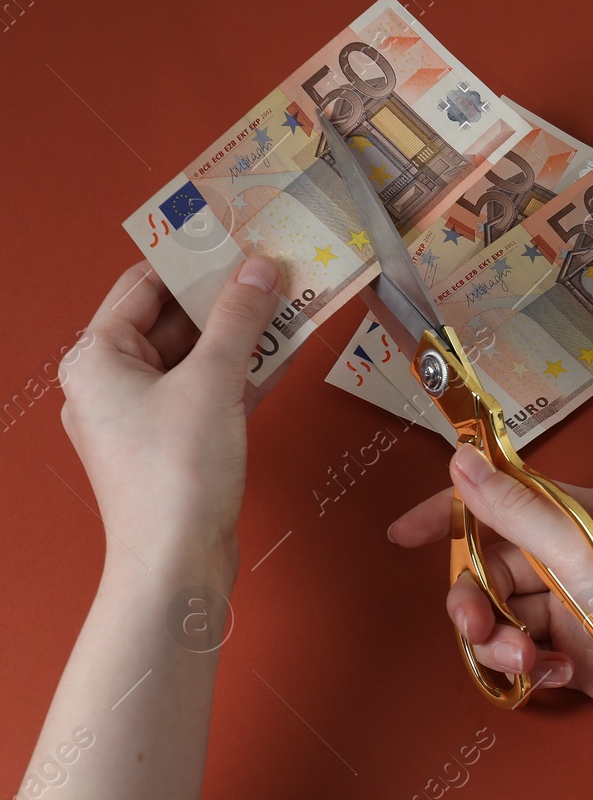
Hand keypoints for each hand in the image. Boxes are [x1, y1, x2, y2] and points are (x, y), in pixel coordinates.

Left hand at [62, 257, 285, 571]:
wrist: (177, 561)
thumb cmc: (174, 474)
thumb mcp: (213, 381)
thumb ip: (239, 318)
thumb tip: (258, 269)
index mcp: (97, 359)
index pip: (143, 286)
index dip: (192, 259)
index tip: (236, 238)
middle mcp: (110, 384)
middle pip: (171, 321)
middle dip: (225, 297)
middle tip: (272, 269)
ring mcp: (142, 417)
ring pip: (195, 357)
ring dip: (241, 334)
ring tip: (288, 303)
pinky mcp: (174, 444)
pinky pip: (208, 390)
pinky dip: (242, 371)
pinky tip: (283, 352)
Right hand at [388, 446, 592, 757]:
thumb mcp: (586, 559)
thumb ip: (519, 514)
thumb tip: (460, 461)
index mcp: (585, 517)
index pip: (503, 501)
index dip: (451, 515)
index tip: (400, 537)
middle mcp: (579, 557)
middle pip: (494, 567)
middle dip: (476, 601)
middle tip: (475, 632)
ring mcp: (580, 606)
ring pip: (506, 615)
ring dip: (503, 640)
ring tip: (529, 662)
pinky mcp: (583, 653)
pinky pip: (530, 652)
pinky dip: (532, 666)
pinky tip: (556, 677)